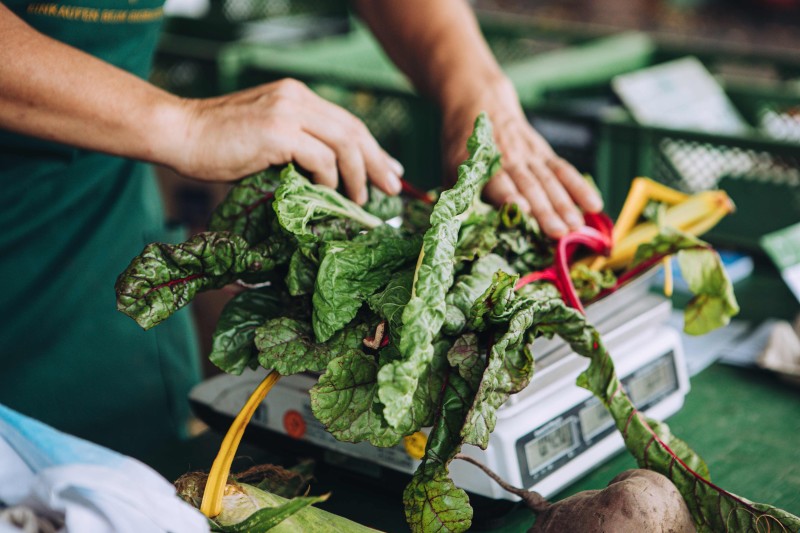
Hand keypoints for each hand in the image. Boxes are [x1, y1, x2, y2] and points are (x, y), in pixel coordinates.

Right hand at [171, 78, 402, 203]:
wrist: (180, 134)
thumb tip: (330, 178)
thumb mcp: (266, 140)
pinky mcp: (277, 131)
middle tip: (392, 186)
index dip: (373, 147)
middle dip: (377, 161)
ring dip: (358, 174)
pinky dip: (329, 178)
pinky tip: (328, 192)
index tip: (390, 169)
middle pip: (354, 129)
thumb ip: (298, 148)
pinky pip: (320, 157)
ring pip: (344, 142)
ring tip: (361, 198)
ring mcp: (288, 112)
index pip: (347, 121)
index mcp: (297, 96)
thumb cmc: (217, 145)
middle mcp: (297, 98)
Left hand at [441, 77, 603, 237]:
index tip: (522, 210)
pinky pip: (564, 170)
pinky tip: (594, 206)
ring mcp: (529, 156)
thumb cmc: (462, 146)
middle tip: (559, 233)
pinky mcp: (544, 154)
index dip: (508, 196)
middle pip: (529, 186)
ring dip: (565, 205)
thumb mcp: (450, 168)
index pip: (497, 182)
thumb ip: (457, 197)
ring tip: (577, 227)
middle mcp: (508, 159)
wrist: (480, 103)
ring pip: (549, 181)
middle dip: (546, 211)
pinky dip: (579, 187)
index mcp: (481, 164)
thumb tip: (457, 228)